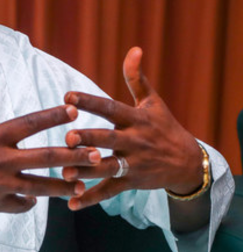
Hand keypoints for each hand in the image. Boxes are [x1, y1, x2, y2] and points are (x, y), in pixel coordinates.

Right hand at [0, 68, 100, 241]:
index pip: (29, 124)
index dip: (53, 116)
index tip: (73, 110)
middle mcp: (2, 162)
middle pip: (45, 157)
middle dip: (73, 155)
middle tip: (96, 154)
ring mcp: (1, 186)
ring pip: (41, 186)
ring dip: (64, 184)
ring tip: (83, 183)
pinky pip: (21, 204)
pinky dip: (30, 201)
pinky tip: (37, 199)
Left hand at [62, 47, 203, 210]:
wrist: (187, 161)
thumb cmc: (163, 126)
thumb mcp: (152, 101)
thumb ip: (137, 78)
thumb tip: (134, 49)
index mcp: (135, 119)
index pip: (110, 107)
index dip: (90, 101)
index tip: (68, 95)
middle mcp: (133, 141)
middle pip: (108, 140)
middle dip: (88, 139)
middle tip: (67, 137)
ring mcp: (133, 164)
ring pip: (107, 168)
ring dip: (86, 171)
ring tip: (64, 172)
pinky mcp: (131, 182)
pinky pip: (109, 192)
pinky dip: (90, 198)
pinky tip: (70, 202)